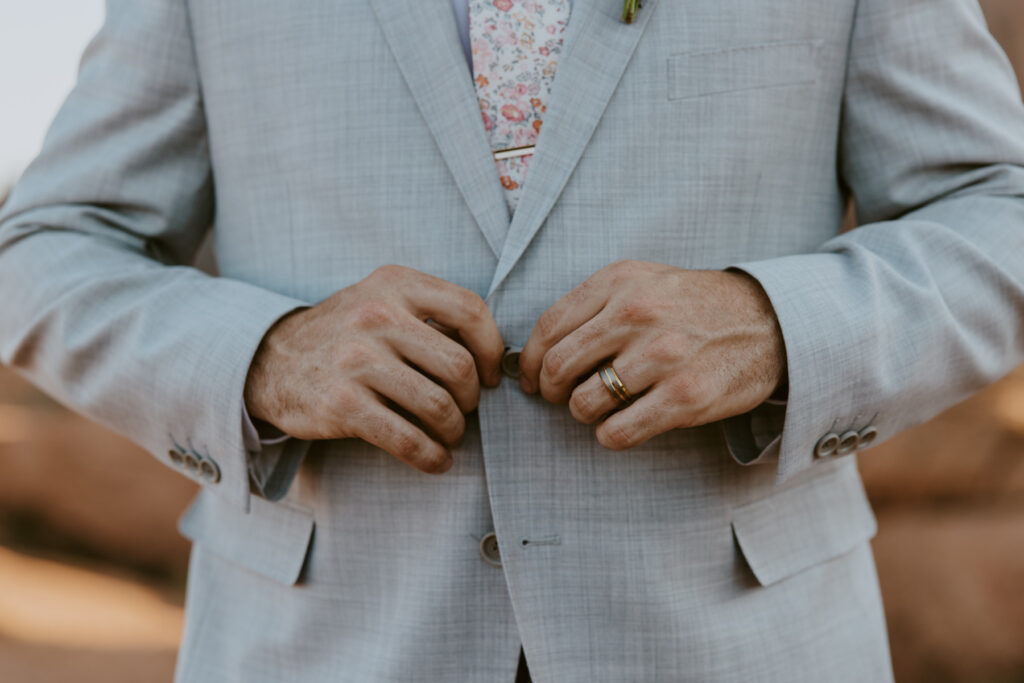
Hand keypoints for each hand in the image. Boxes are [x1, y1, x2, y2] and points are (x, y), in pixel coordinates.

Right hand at [244, 265, 504, 473]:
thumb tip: (493, 357)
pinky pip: (407, 439)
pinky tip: (435, 460)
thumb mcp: (382, 299)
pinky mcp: (342, 404)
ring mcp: (357, 360)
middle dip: (471, 398)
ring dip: (454, 430)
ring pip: (438, 406)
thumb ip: (430, 313)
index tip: (489, 375)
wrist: (270, 361)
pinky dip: (431, 456)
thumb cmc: (344, 334)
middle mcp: (376, 316)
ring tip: (449, 435)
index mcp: (395, 284)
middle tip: (464, 410)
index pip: (470, 310)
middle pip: (459, 366)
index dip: (492, 349)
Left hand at [517, 260, 785, 449]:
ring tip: (601, 407)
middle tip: (561, 397)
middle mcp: (637, 314)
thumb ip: (594, 305)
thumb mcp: (643, 281)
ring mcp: (662, 356)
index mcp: (619, 282)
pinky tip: (623, 424)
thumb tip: (539, 350)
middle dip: (551, 391)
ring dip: (584, 413)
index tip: (531, 379)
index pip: (549, 327)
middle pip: (558, 367)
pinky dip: (611, 435)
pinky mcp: (685, 396)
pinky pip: (618, 432)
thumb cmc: (695, 305)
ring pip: (584, 403)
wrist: (769, 321)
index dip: (530, 362)